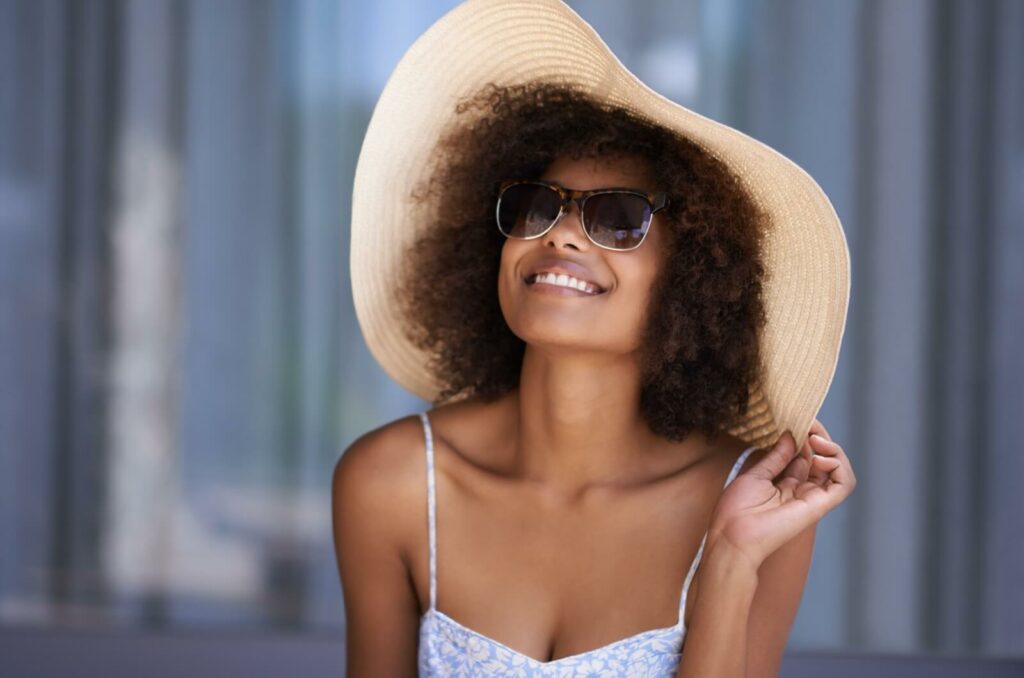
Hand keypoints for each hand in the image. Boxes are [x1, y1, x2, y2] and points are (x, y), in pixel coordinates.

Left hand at [705, 420, 856, 569]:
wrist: (733, 536)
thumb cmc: (737, 510)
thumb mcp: (757, 475)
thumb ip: (778, 456)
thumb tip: (791, 435)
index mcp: (786, 485)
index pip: (806, 456)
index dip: (806, 436)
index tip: (799, 420)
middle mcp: (802, 491)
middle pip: (824, 460)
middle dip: (821, 438)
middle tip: (809, 424)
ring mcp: (812, 498)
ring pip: (839, 471)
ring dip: (833, 450)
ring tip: (815, 440)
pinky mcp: (819, 506)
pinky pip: (844, 484)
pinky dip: (838, 466)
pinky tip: (819, 457)